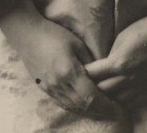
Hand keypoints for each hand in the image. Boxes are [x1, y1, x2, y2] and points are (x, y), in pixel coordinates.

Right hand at [0, 0, 118, 118]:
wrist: (27, 34)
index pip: (92, 97)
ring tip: (104, 112)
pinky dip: (77, 108)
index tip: (119, 108)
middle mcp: (60, 85)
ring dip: (90, 112)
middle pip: (84, 106)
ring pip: (74, 108)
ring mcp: (51, 89)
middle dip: (101, 112)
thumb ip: (90, 62)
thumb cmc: (53, 33)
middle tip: (115, 113)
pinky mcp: (45, 89)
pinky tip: (85, 106)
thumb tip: (103, 75)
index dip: (107, 105)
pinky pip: (64, 104)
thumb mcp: (76, 43)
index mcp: (69, 72)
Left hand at [85, 9, 146, 109]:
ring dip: (105, 99)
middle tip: (82, 87)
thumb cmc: (145, 29)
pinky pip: (132, 104)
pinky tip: (116, 101)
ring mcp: (141, 87)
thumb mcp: (121, 37)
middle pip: (102, 92)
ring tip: (97, 96)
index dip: (83, 75)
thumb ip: (110, 55)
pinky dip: (121, 103)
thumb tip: (100, 67)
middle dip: (90, 90)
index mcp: (119, 63)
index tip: (75, 73)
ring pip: (116, 102)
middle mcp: (128, 79)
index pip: (93, 76)